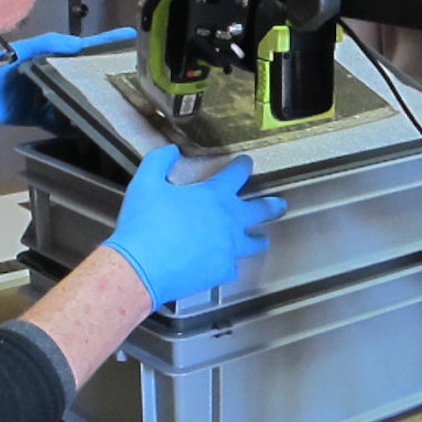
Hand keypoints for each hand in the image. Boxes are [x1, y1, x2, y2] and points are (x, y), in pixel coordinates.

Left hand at [0, 27, 135, 126]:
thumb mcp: (22, 50)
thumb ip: (48, 44)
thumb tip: (79, 43)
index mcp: (56, 58)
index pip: (87, 49)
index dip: (109, 43)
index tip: (131, 38)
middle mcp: (58, 77)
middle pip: (88, 77)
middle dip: (108, 78)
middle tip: (132, 80)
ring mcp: (53, 98)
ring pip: (81, 102)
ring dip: (94, 106)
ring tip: (116, 108)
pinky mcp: (44, 118)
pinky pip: (63, 123)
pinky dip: (74, 127)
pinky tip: (88, 129)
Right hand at [103, 146, 286, 308]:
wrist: (140, 267)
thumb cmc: (143, 223)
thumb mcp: (146, 182)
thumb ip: (159, 161)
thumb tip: (171, 150)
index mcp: (215, 195)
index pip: (237, 174)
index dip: (243, 166)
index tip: (246, 162)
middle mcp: (229, 220)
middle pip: (261, 210)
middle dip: (272, 205)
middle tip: (281, 204)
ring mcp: (228, 248)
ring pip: (252, 243)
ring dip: (258, 239)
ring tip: (263, 240)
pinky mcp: (221, 271)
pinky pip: (231, 267)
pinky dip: (229, 265)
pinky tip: (227, 266)